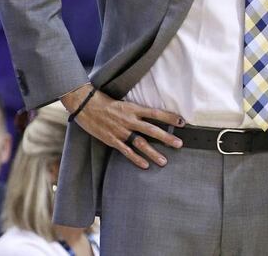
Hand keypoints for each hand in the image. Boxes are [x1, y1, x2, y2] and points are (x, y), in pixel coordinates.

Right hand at [62, 84, 184, 169]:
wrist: (85, 105)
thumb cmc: (106, 101)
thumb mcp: (125, 102)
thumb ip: (137, 110)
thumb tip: (152, 114)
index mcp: (133, 108)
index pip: (156, 113)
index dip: (169, 117)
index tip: (182, 122)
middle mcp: (129, 120)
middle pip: (151, 130)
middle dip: (166, 138)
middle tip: (179, 144)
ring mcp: (121, 131)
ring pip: (140, 143)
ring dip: (153, 153)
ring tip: (164, 161)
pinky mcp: (112, 140)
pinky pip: (126, 151)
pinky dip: (136, 159)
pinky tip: (145, 165)